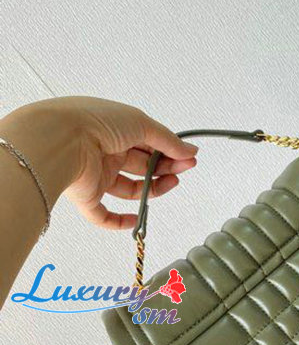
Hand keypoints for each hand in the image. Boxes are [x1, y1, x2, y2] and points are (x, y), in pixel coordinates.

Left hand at [1, 96, 197, 229]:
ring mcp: (95, 176)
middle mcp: (105, 152)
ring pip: (129, 189)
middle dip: (165, 168)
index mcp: (114, 130)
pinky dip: (119, 222)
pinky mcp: (87, 197)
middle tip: (184, 169)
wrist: (61, 140)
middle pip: (142, 166)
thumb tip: (190, 151)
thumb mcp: (141, 124)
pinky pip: (102, 216)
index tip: (188, 157)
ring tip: (171, 183)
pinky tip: (136, 219)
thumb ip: (168, 141)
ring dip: (153, 189)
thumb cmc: (97, 122)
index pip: (147, 144)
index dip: (168, 151)